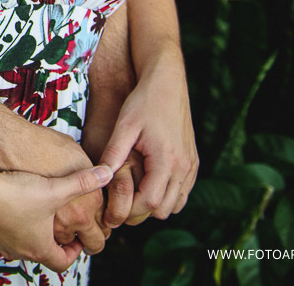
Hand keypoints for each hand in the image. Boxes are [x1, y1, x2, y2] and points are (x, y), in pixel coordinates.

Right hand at [0, 165, 112, 271]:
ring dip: (34, 232)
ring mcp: (0, 242)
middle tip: (64, 225)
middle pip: (43, 254)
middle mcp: (20, 251)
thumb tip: (108, 174)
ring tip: (40, 212)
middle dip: (56, 240)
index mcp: (40, 247)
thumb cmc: (14, 192)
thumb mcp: (54, 188)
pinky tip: (14, 202)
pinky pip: (6, 233)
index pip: (63, 262)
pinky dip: (15, 224)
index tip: (80, 237)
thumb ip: (83, 182)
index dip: (75, 251)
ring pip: (23, 244)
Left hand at [99, 58, 196, 224]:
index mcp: (166, 160)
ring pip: (174, 205)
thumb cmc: (143, 102)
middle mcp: (183, 167)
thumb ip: (113, 154)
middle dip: (140, 212)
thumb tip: (100, 178)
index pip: (149, 203)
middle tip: (118, 204)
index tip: (111, 210)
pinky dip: (166, 196)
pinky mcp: (193, 163)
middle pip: (162, 210)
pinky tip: (146, 183)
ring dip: (154, 206)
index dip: (128, 211)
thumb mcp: (124, 126)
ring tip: (132, 193)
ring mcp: (191, 166)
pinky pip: (182, 193)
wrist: (168, 82)